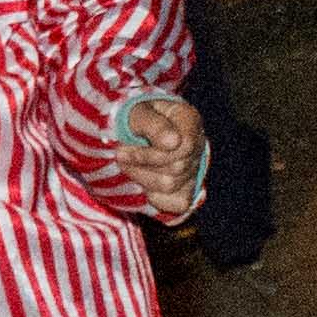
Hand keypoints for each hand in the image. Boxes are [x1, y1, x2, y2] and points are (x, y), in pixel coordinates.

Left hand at [108, 89, 210, 225]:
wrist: (134, 127)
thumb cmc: (137, 117)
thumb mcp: (138, 112)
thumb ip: (153, 124)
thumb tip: (173, 142)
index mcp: (189, 120)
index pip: (183, 146)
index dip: (150, 154)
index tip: (123, 148)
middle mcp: (197, 145)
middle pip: (176, 168)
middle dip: (141, 164)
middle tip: (120, 155)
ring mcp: (193, 169)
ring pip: (170, 186)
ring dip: (141, 177)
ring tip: (127, 164)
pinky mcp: (187, 190)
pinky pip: (176, 204)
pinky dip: (154, 196)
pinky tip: (143, 180)